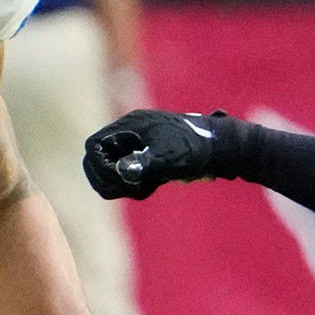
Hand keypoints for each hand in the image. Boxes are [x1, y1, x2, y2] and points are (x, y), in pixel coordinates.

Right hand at [85, 108, 245, 200]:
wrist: (220, 148)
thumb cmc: (196, 149)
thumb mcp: (170, 158)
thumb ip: (145, 164)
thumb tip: (123, 170)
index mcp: (130, 126)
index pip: (94, 145)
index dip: (98, 165)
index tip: (117, 177)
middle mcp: (129, 134)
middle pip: (98, 160)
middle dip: (109, 179)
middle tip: (130, 188)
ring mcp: (137, 146)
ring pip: (112, 170)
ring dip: (122, 184)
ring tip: (145, 187)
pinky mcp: (146, 158)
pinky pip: (127, 176)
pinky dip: (134, 186)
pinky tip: (152, 186)